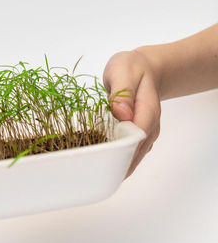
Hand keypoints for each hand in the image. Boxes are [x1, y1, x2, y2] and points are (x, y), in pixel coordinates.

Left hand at [103, 50, 160, 177]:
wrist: (144, 69)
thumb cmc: (132, 68)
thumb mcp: (123, 71)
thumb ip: (122, 92)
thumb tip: (122, 114)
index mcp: (148, 112)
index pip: (137, 138)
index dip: (121, 151)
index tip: (102, 162)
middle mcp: (150, 127)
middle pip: (135, 153)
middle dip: (116, 165)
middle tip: (92, 174)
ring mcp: (146, 134)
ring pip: (133, 157)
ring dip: (116, 165)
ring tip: (93, 173)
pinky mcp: (138, 136)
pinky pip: (129, 152)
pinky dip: (116, 159)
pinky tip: (101, 164)